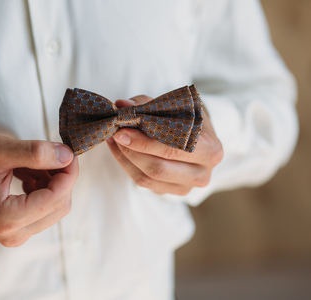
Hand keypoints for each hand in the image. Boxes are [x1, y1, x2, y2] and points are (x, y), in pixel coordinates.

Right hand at [0, 135, 77, 246]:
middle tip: (49, 154)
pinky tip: (28, 175)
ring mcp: (16, 235)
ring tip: (31, 164)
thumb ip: (35, 153)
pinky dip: (43, 189)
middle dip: (61, 177)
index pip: (57, 198)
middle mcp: (14, 234)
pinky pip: (44, 210)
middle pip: (60, 205)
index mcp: (7, 218)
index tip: (68, 152)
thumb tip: (67, 156)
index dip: (69, 173)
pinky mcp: (17, 231)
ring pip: (55, 207)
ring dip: (51, 182)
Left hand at [106, 95, 222, 194]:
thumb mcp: (175, 107)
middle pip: (158, 168)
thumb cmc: (188, 120)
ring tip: (114, 139)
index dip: (144, 141)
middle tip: (115, 134)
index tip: (122, 129)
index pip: (172, 149)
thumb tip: (122, 104)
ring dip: (125, 158)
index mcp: (211, 150)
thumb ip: (148, 104)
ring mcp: (186, 187)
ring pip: (147, 178)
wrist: (199, 138)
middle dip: (132, 150)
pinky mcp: (170, 192)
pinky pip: (142, 182)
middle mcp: (202, 174)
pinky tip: (119, 149)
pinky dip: (126, 165)